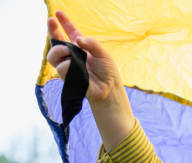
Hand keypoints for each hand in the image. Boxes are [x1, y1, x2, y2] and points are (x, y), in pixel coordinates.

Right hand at [47, 11, 134, 150]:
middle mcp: (73, 55)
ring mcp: (68, 65)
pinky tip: (75, 68)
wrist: (109, 88)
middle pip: (57, 41)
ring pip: (52, 55)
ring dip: (58, 50)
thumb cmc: (107, 71)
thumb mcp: (103, 53)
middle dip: (52, 30)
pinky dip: (68, 66)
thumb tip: (78, 39)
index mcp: (82, 47)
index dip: (64, 23)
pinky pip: (61, 67)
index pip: (71, 32)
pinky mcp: (66, 76)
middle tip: (51, 21)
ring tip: (67, 51)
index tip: (57, 13)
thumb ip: (91, 43)